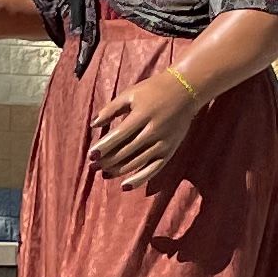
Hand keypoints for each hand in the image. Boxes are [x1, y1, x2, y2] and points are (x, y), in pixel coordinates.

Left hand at [86, 70, 204, 187]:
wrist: (186, 91)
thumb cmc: (153, 90)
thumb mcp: (131, 94)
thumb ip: (111, 109)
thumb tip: (93, 124)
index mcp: (142, 115)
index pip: (119, 135)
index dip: (104, 147)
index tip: (91, 155)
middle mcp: (153, 131)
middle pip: (126, 151)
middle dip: (108, 161)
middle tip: (93, 166)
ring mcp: (163, 143)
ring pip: (138, 162)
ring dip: (119, 171)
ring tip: (104, 174)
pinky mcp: (170, 151)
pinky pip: (154, 169)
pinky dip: (140, 179)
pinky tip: (125, 186)